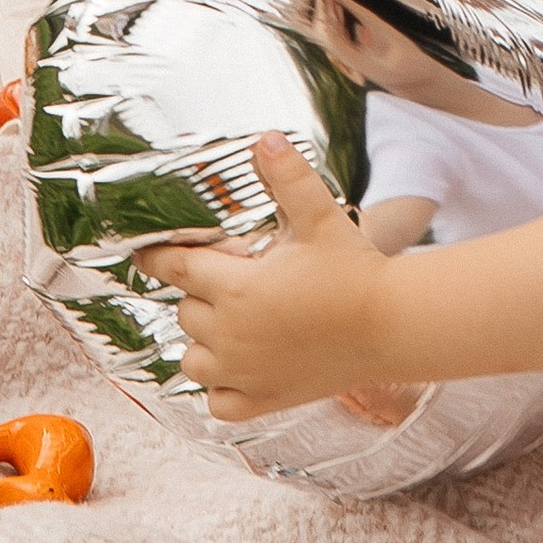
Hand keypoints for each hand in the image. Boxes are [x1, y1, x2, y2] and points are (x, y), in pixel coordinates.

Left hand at [134, 139, 392, 418]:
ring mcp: (245, 372)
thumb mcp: (320, 217)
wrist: (392, 325)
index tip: (150, 252)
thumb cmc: (356, 271)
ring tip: (232, 323)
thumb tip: (264, 140)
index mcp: (237, 287)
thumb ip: (288, 176)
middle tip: (235, 280)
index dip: (159, 256)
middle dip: (201, 293)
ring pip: (192, 358)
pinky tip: (239, 366)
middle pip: (185, 311)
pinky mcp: (263, 400)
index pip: (174, 267)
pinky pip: (217, 401)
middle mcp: (231, 334)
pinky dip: (219, 387)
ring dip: (203, 341)